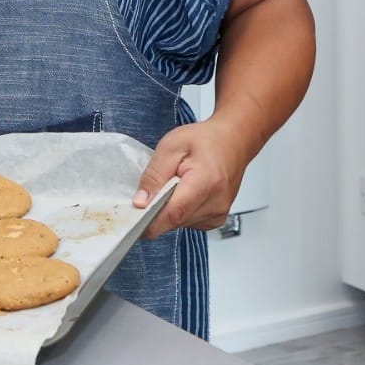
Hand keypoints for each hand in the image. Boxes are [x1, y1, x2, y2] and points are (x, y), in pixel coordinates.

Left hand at [132, 118, 252, 238]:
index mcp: (206, 183)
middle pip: (174, 221)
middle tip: (148, 192)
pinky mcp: (216, 219)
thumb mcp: (171, 146)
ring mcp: (218, 214)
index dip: (149, 221)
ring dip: (168, 210)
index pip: (174, 214)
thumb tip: (140, 202)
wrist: (233, 141)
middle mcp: (216, 203)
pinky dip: (179, 211)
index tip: (131, 220)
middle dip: (156, 211)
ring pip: (180, 224)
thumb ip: (154, 175)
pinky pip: (188, 222)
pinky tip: (183, 193)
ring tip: (172, 186)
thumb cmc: (205, 140)